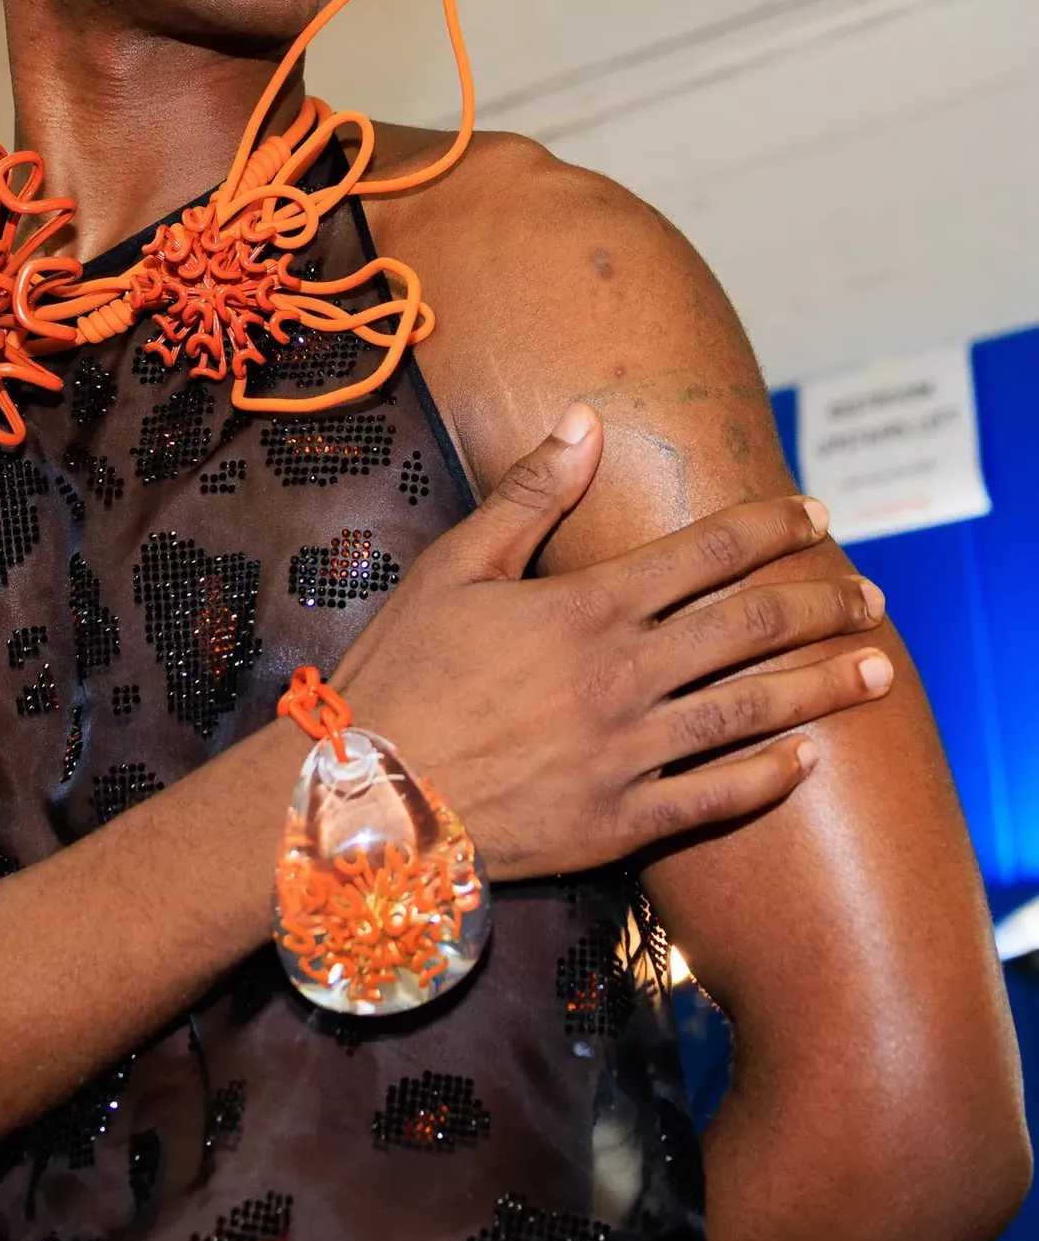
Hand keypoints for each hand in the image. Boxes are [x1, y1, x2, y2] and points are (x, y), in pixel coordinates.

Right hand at [332, 403, 891, 879]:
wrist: (362, 794)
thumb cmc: (400, 671)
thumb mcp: (454, 565)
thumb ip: (530, 494)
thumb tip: (586, 419)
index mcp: (587, 606)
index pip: (708, 551)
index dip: (771, 526)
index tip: (815, 512)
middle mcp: (621, 675)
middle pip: (750, 627)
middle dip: (821, 604)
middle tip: (871, 596)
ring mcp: (625, 753)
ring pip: (750, 711)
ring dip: (821, 687)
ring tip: (878, 672)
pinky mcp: (616, 822)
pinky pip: (712, 799)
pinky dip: (766, 778)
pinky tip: (807, 761)